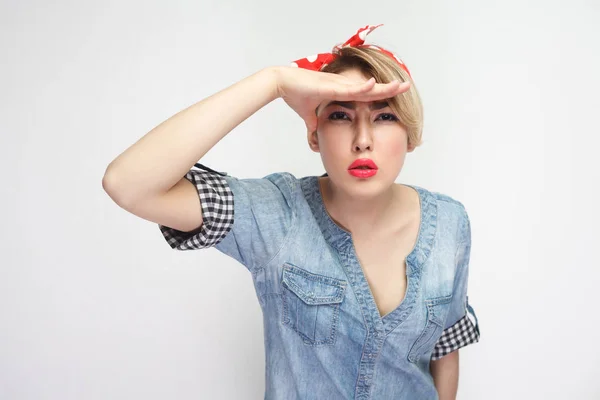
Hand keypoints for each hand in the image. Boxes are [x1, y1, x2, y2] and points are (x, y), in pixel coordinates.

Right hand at [274, 66, 410, 132]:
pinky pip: (349, 88)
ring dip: (382, 86)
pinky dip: (362, 87)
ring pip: (365, 87)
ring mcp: (338, 85)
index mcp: (341, 92)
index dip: (381, 94)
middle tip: (407, 86)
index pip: (366, 95)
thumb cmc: (294, 94)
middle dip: (390, 88)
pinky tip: (375, 84)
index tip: (396, 95)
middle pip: (371, 89)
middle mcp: (343, 86)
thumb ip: (314, 125)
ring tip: (400, 85)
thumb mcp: (308, 115)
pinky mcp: (330, 86)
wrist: (282, 84)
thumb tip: (315, 136)